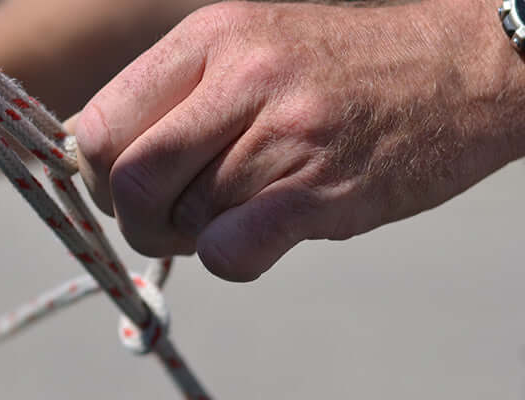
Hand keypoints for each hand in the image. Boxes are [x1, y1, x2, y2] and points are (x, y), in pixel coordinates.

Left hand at [74, 0, 524, 281]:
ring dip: (194, 234)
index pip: (100, 123)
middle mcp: (242, 77)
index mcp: (209, 38)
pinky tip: (259, 234)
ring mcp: (286, 133)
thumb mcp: (247, 45)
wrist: (462, 66)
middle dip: (132, 218)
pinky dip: (229, 257)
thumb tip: (98, 163)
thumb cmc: (340, 66)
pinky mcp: (323, 190)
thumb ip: (173, 97)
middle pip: (130, 178)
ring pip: (184, 219)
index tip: (116, 187)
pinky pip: (229, 251)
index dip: (94, 172)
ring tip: (236, 208)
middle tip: (161, 221)